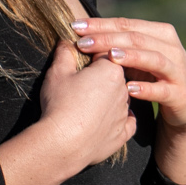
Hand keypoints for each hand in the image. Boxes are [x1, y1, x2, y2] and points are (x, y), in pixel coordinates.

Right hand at [0, 42, 133, 184]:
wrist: (63, 143)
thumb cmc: (60, 104)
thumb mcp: (58, 72)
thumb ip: (65, 53)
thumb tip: (67, 41)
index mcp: (111, 70)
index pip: (105, 54)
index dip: (90, 55)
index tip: (78, 60)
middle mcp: (124, 90)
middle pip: (114, 76)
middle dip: (100, 77)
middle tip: (80, 84)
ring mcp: (125, 113)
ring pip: (120, 99)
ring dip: (108, 98)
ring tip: (87, 104)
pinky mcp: (122, 134)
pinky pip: (127, 123)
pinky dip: (121, 120)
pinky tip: (111, 118)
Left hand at [71, 16, 185, 184]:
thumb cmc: (154, 76)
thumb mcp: (138, 58)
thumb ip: (118, 46)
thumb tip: (82, 36)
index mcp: (160, 33)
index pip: (127, 24)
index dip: (101, 24)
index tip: (76, 27)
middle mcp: (171, 48)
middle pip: (138, 39)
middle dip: (109, 39)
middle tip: (84, 43)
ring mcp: (178, 71)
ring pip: (155, 59)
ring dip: (132, 57)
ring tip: (111, 58)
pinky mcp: (181, 95)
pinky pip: (163, 91)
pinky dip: (147, 89)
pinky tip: (129, 90)